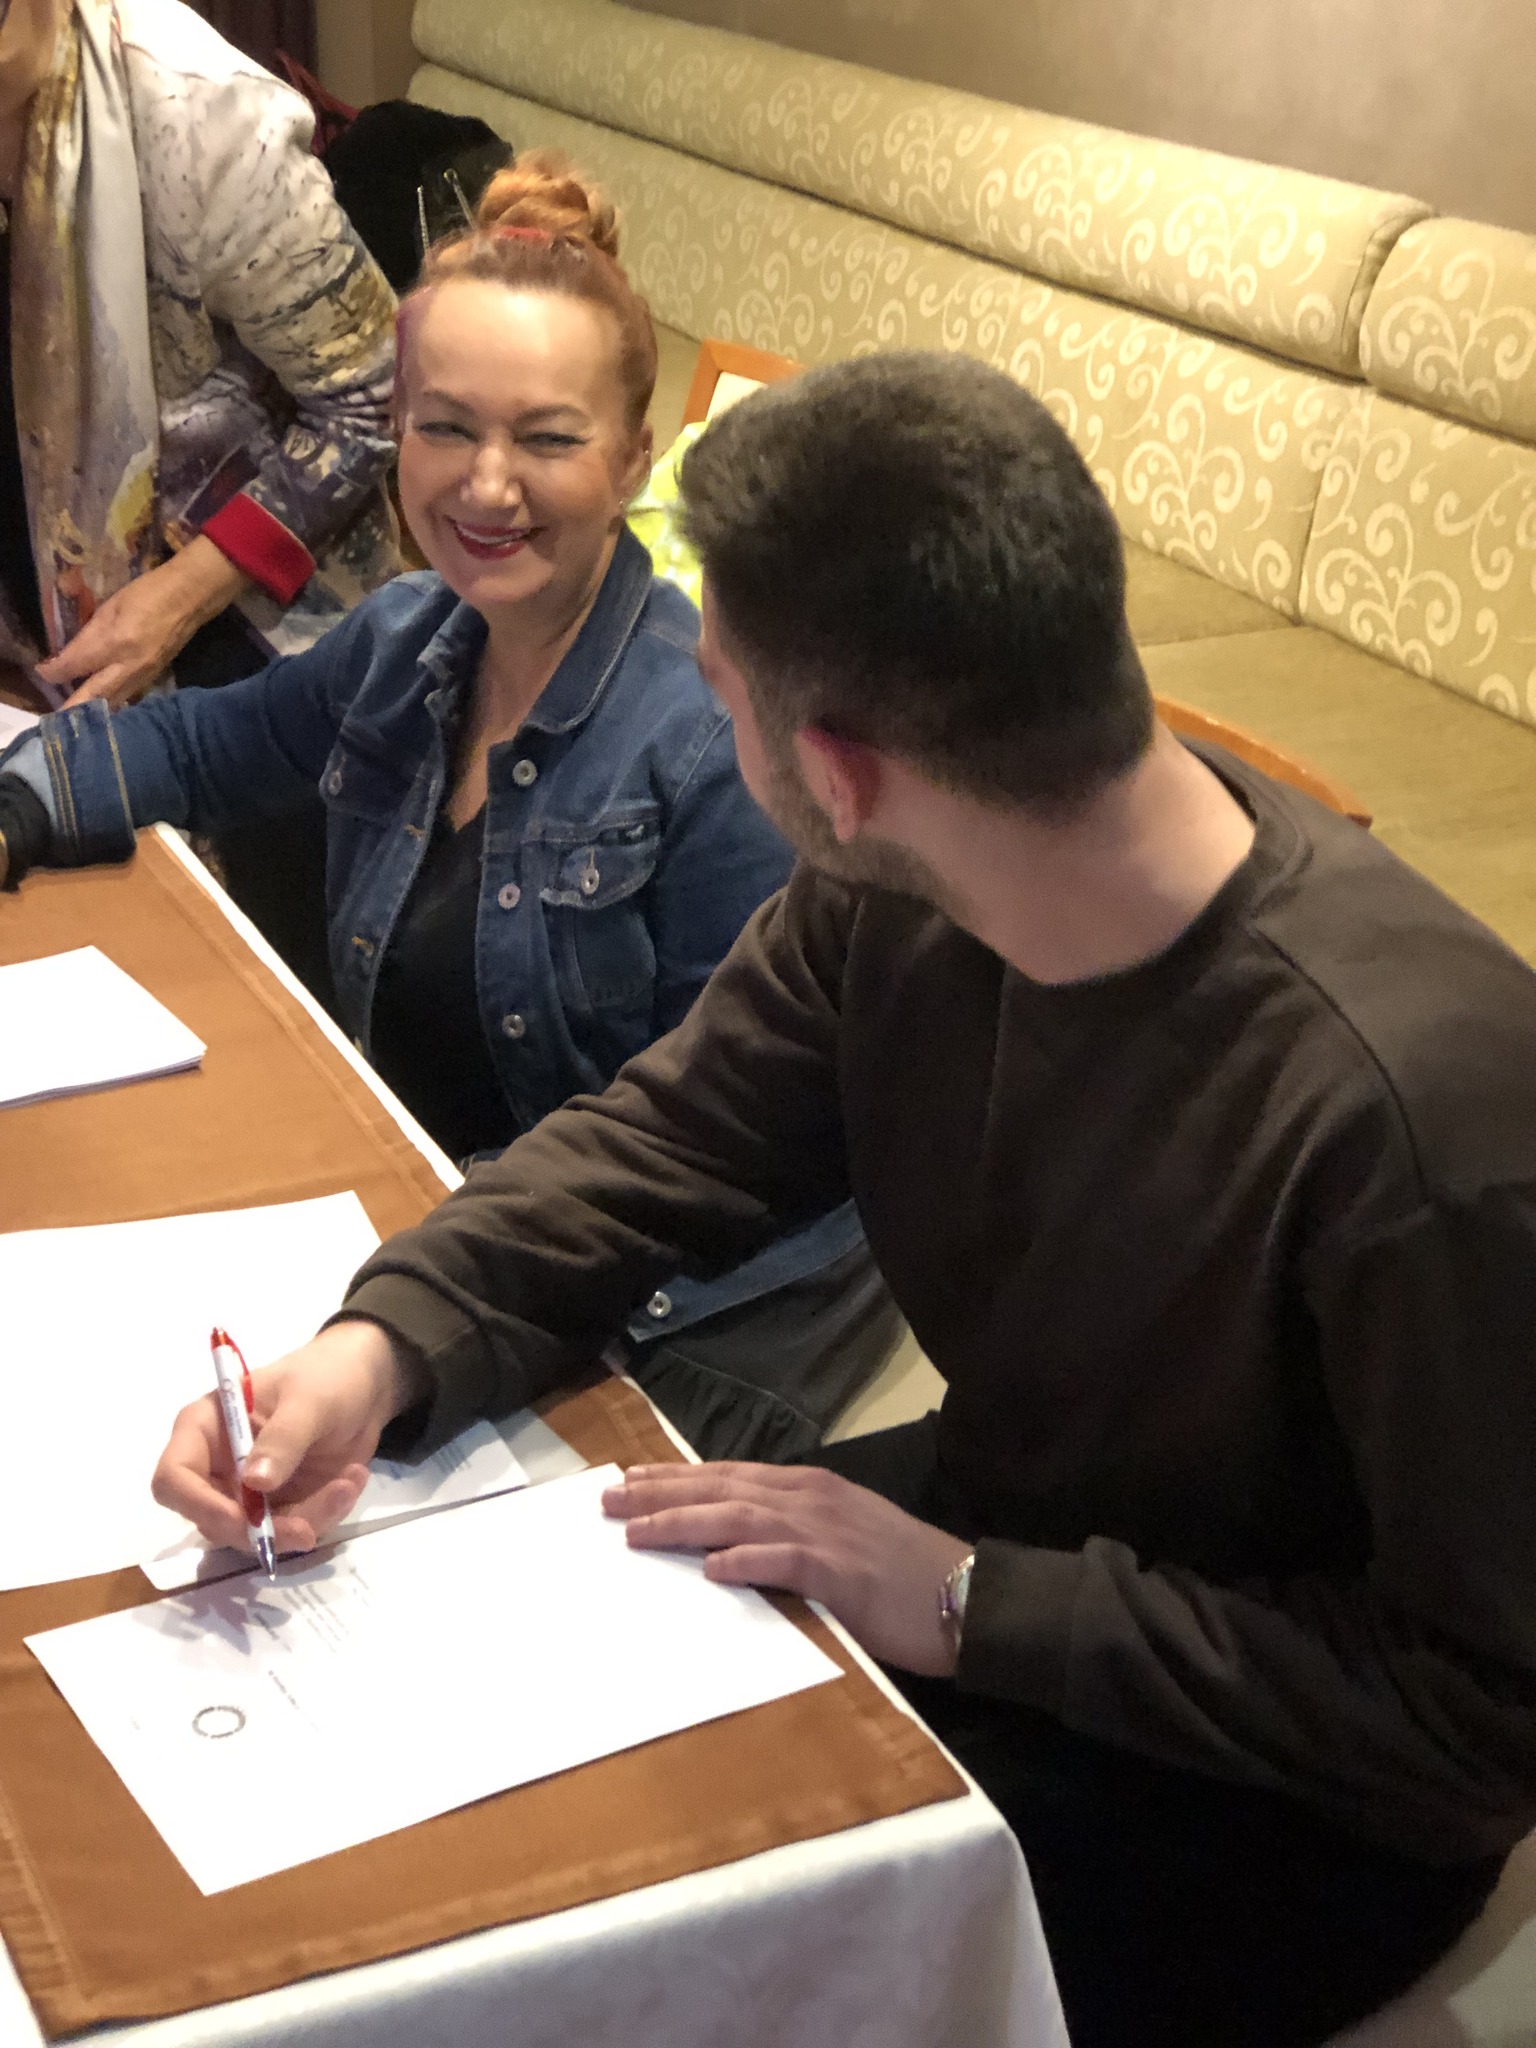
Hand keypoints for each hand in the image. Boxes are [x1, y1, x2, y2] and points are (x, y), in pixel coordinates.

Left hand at [38, 538, 248, 707]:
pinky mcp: (153, 677)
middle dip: (72, 708)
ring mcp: (143, 675)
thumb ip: (90, 634)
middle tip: (54, 720)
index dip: (55, 671)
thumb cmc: (147, 593)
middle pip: (94, 695)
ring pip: (112, 701)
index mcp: (114, 642)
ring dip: (91, 710)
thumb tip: (70, 655)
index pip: (76, 664)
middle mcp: (128, 665)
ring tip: (74, 717)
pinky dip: (110, 703)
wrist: (190, 598)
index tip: (42, 673)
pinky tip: (101, 706)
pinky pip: (127, 697)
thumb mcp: (110, 607)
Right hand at [151, 1319, 424, 1557]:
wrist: (363, 1385)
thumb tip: (253, 1483)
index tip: (241, 1520)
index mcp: (205, 1428)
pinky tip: (351, 1479)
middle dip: (263, 1530)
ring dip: (307, 1519)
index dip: (197, 1505)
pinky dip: (325, 1514)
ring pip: (258, 1533)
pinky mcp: (279, 1506)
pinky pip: (292, 1529)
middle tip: (309, 1528)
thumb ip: (283, 1439)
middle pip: (214, 1521)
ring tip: (348, 1482)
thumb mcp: (308, 1400)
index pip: (173, 1478)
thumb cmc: (325, 1377)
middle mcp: (216, 1466)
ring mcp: (248, 1491)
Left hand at [604, 1462, 972, 1675]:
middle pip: (722, 1489)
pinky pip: (786, 1562)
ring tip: (637, 1532)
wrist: (971, 1593)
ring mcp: (827, 1532)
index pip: (729, 1476)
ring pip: (740, 1518)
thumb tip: (731, 1548)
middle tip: (609, 1501)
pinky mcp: (843, 1574)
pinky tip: (712, 1567)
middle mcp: (812, 1499)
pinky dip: (746, 1561)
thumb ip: (791, 1537)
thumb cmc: (906, 1574)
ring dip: (684, 1522)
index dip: (677, 1477)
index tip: (630, 1482)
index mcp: (810, 1489)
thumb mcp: (844, 1539)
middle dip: (662, 1493)